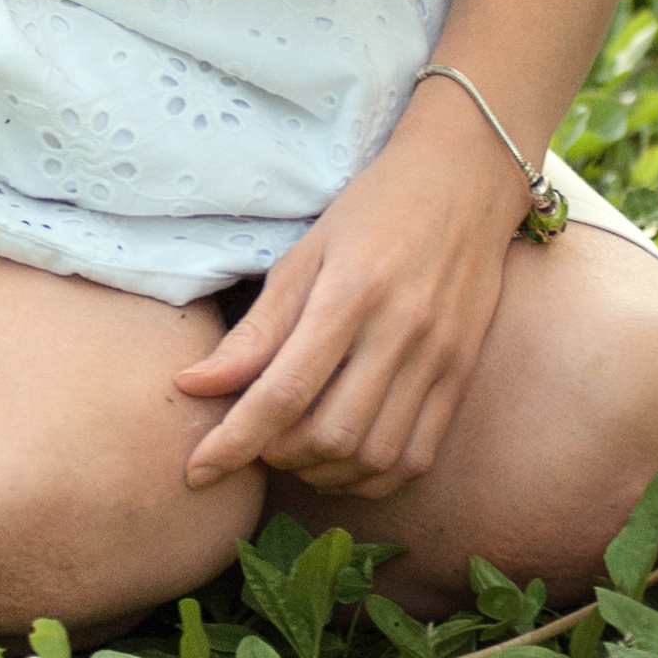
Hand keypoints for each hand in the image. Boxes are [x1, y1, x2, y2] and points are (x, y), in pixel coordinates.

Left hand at [177, 90, 533, 497]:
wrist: (465, 181)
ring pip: (374, 455)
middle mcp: (400, 333)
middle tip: (250, 444)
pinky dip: (371, 476)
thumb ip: (256, 329)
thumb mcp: (303, 254)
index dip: (235, 441)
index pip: (283, 391)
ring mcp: (438, 358)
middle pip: (330, 434)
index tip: (197, 471)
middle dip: (277, 457)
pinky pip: (417, 455)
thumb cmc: (372, 211)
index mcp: (349, 295)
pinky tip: (340, 461)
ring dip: (321, 472)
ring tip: (291, 452)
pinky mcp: (462, 374)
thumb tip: (192, 385)